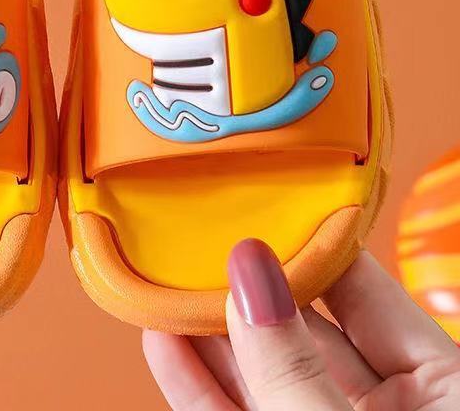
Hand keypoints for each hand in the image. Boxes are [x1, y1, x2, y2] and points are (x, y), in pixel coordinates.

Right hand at [143, 240, 459, 409]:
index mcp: (442, 390)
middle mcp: (384, 408)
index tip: (256, 204)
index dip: (307, 244)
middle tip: (192, 241)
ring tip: (162, 285)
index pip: (364, 289)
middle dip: (243, 288)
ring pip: (261, 375)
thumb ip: (295, 367)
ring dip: (207, 336)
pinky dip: (196, 387)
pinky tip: (163, 345)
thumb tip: (249, 270)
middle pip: (302, 329)